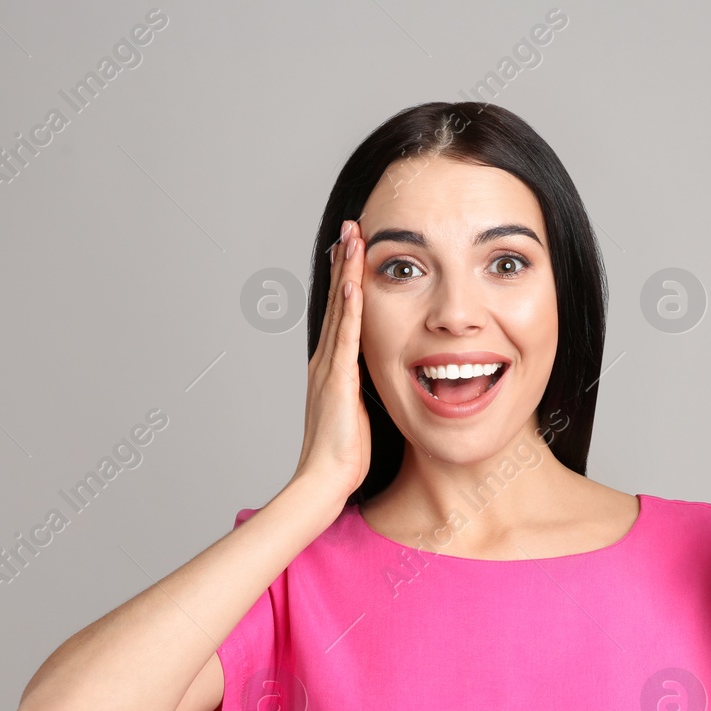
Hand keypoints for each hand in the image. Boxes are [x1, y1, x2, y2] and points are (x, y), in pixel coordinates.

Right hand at [290, 218, 370, 510]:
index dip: (347, 280)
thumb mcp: (360, 414)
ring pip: (341, 311)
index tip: (353, 252)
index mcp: (331, 369)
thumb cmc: (344, 457)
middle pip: (338, 302)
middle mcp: (325, 361)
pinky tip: (354, 284)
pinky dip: (350, 309)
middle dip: (344, 264)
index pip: (343, 314)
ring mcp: (329, 369)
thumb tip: (387, 378)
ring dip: (346, 273)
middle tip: (350, 228)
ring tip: (353, 238)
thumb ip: (367, 391)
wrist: (323, 482)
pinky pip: (347, 338)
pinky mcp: (338, 381)